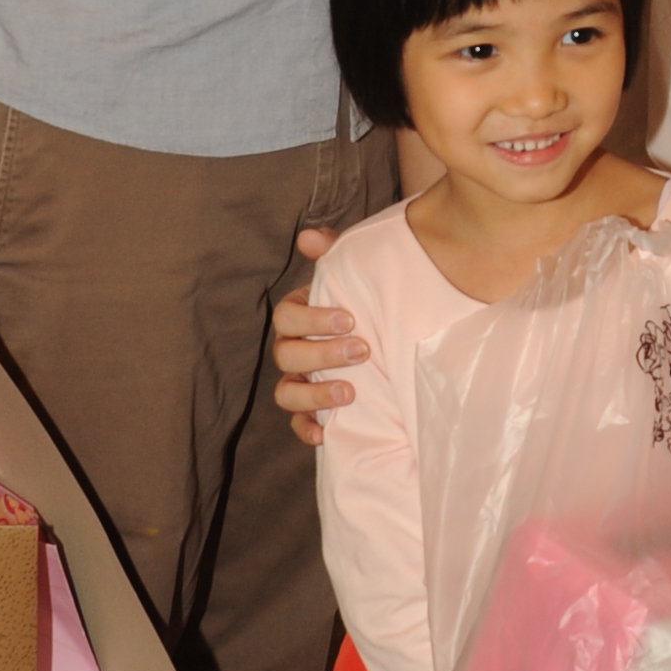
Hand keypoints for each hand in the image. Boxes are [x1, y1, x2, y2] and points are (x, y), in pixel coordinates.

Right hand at [272, 227, 363, 443]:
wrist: (384, 335)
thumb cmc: (364, 300)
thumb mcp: (353, 274)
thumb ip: (333, 253)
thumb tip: (308, 237)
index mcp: (298, 317)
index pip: (286, 317)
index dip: (312, 319)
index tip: (349, 318)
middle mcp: (292, 350)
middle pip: (287, 356)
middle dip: (322, 354)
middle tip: (362, 351)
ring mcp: (298, 382)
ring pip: (286, 392)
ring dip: (314, 394)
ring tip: (349, 393)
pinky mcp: (310, 410)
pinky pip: (297, 424)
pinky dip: (307, 429)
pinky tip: (326, 433)